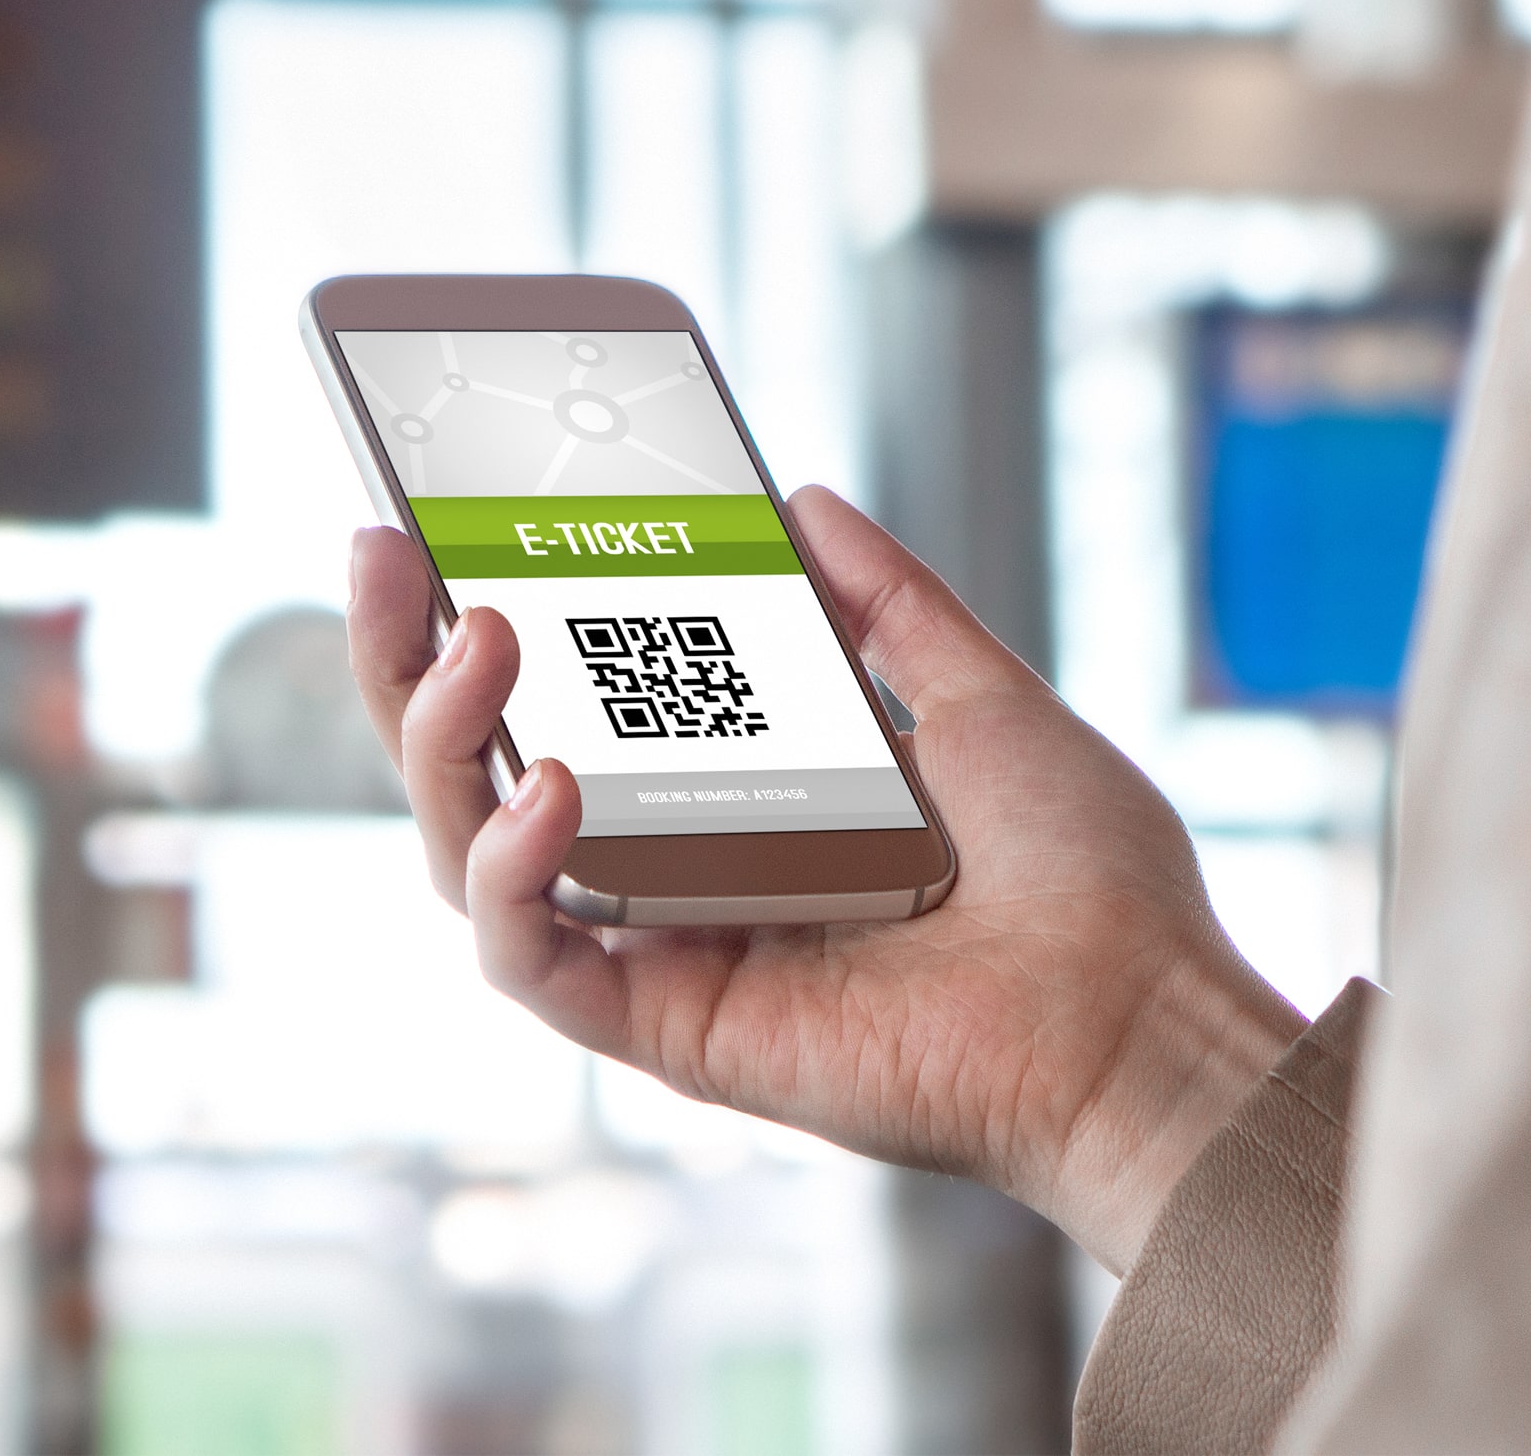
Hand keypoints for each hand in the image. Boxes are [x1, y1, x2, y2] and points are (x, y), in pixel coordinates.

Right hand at [346, 485, 1305, 1271]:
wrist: (1145, 1023)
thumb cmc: (1086, 891)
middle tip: (386, 554)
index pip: (556, 706)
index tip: (430, 518)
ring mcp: (652, 952)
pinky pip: (526, 958)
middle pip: (470, 772)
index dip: (471, 620)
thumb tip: (800, 502)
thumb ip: (886, 608)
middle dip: (404, 663)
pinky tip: (552, 790)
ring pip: (463, 856)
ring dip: (442, 742)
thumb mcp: (982, 700)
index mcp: (718, 803)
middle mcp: (663, 878)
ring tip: (479, 640)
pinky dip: (509, 872)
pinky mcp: (659, 1028)